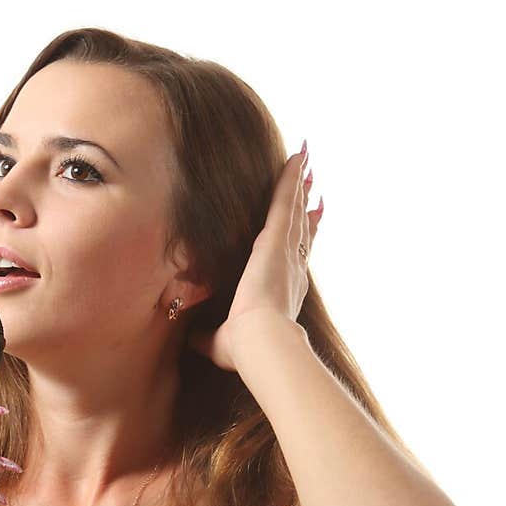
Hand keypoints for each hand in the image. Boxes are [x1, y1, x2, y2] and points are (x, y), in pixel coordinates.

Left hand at [187, 144, 322, 372]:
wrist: (260, 339)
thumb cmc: (246, 348)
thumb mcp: (221, 342)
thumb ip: (207, 337)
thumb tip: (192, 338)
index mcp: (285, 289)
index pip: (296, 257)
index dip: (304, 238)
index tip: (312, 221)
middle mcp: (293, 266)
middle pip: (301, 227)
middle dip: (306, 205)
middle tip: (312, 184)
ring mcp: (286, 248)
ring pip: (295, 209)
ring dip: (300, 184)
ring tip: (306, 161)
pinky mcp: (276, 236)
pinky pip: (285, 199)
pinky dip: (291, 177)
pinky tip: (296, 157)